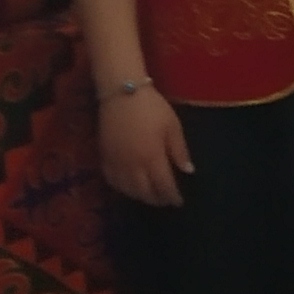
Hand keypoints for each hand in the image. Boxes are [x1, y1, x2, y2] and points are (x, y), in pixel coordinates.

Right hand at [99, 87, 194, 206]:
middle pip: (144, 192)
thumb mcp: (172, 126)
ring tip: (150, 196)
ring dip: (139, 196)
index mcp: (152, 157)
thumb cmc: (152, 107)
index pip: (163, 186)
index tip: (179, 201)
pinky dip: (121, 187)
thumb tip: (188, 171)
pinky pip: (111, 179)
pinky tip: (128, 187)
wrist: (122, 92)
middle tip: (165, 200)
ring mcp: (116, 161)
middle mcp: (132, 165)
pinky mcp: (104, 156)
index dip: (172, 196)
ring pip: (127, 189)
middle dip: (156, 199)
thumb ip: (179, 151)